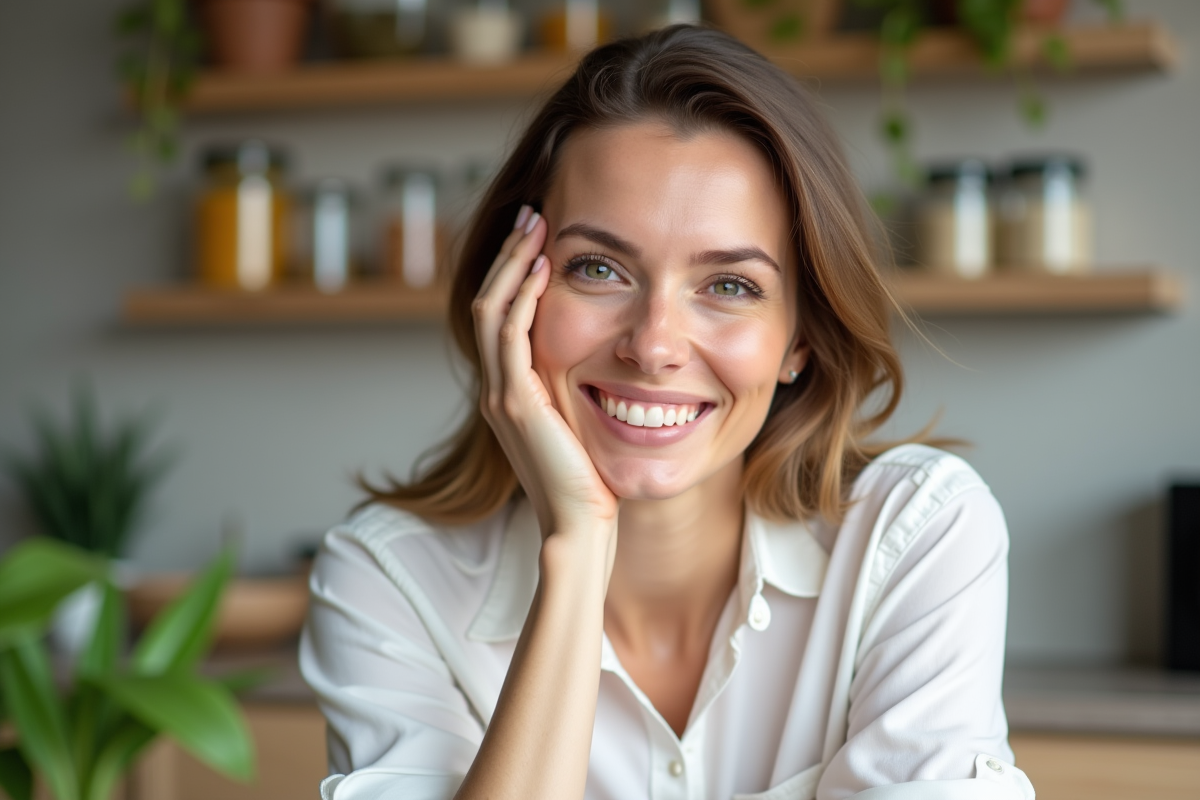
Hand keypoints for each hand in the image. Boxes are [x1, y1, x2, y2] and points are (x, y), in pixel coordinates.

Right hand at [472, 205, 618, 536]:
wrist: (581, 528)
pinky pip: (511, 333)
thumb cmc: (592, 485)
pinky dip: (523, 296)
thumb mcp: (583, 426)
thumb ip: (580, 394)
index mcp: (511, 392)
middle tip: (532, 214)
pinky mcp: (516, 401)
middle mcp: (497, 388)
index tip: (541, 238)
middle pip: (489, 302)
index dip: (517, 274)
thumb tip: (612, 363)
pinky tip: (545, 268)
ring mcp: (502, 393)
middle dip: (511, 255)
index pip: (502, 317)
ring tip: (535, 225)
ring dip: (514, 263)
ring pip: (493, 309)